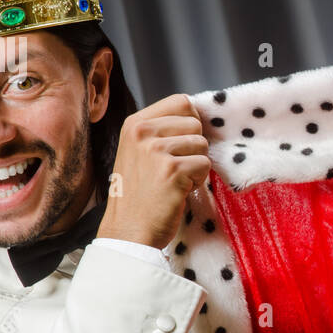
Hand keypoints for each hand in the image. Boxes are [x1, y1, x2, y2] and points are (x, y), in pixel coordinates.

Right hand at [98, 93, 209, 250]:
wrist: (127, 231)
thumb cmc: (138, 194)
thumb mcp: (139, 151)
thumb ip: (162, 131)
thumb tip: (198, 116)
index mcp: (134, 123)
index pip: (181, 101)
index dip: (191, 123)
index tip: (183, 144)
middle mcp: (143, 132)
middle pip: (196, 124)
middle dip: (193, 149)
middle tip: (174, 170)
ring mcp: (157, 150)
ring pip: (203, 145)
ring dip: (195, 166)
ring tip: (173, 182)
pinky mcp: (172, 170)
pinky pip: (205, 165)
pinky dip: (196, 181)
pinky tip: (177, 192)